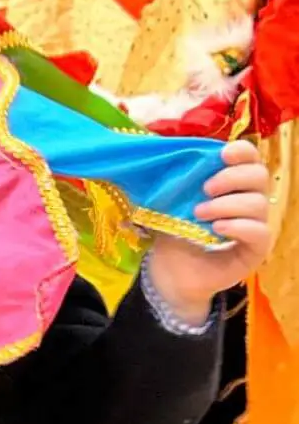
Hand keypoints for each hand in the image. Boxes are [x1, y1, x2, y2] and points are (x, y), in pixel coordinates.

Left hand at [145, 141, 274, 324]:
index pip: (251, 158)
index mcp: (234, 183)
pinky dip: (238, 227)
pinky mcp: (256, 249)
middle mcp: (250, 200)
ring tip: (199, 214)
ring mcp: (256, 225)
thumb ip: (177, 178)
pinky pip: (260, 232)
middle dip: (231, 178)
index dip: (242, 152)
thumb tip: (164, 151)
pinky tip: (216, 229)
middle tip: (205, 188)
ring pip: (258, 204)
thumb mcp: (172, 201)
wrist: (171, 271)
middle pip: (259, 176)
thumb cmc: (175, 232)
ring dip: (226, 205)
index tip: (222, 154)